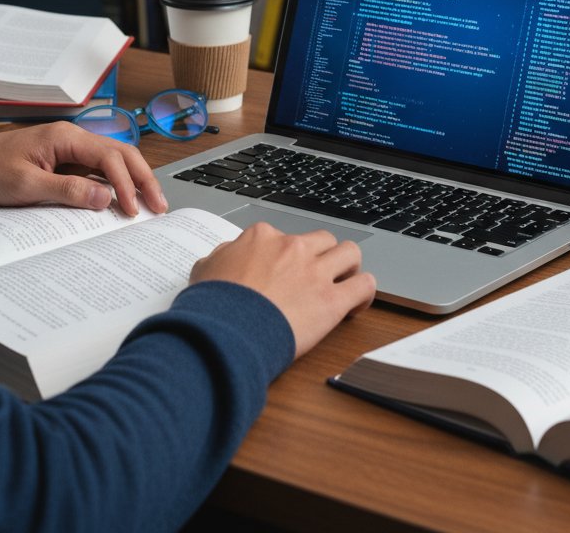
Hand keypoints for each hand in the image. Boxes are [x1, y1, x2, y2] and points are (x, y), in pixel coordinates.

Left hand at [0, 122, 165, 215]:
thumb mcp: (26, 185)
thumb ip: (67, 191)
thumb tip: (104, 198)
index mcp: (66, 137)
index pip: (109, 157)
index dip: (126, 184)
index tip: (132, 209)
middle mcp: (73, 138)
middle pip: (121, 154)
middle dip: (143, 179)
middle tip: (158, 205)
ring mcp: (71, 148)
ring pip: (114, 160)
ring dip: (134, 180)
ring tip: (149, 203)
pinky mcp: (66, 160)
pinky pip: (99, 169)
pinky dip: (116, 183)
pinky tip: (124, 198)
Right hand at [190, 223, 375, 358]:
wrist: (226, 331)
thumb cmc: (214, 305)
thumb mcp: (205, 270)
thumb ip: (220, 258)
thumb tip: (225, 256)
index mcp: (263, 237)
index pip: (284, 237)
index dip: (286, 256)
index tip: (283, 272)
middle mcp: (292, 248)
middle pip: (322, 240)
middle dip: (323, 256)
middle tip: (317, 276)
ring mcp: (315, 272)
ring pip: (350, 253)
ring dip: (349, 267)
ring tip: (344, 283)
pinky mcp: (331, 300)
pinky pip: (364, 286)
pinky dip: (364, 293)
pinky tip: (356, 304)